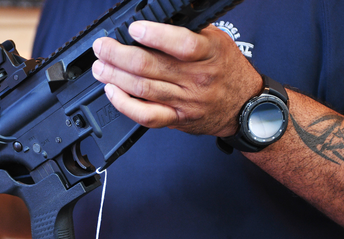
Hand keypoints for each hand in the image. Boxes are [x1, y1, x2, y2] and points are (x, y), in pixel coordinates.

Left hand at [91, 21, 263, 136]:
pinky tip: (112, 91)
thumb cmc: (227, 69)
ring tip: (100, 66)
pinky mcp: (177, 118)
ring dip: (115, 76)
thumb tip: (157, 15)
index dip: (155, 36)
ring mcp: (185, 101)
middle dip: (118, 55)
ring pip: (143, 89)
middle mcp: (197, 78)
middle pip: (151, 67)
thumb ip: (189, 29)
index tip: (135, 28)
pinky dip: (125, 104)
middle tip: (102, 47)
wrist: (243, 105)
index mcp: (209, 53)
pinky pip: (146, 115)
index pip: (183, 45)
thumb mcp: (217, 40)